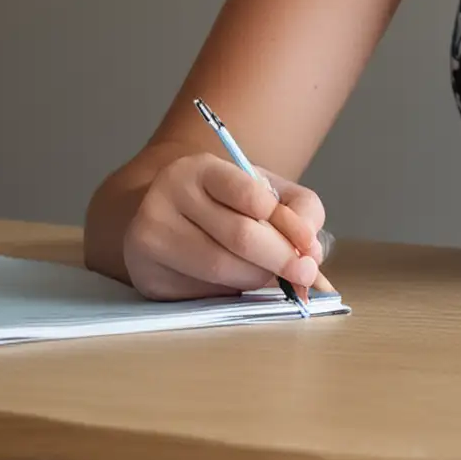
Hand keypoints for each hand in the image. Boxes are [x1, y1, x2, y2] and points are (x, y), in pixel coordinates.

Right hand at [122, 152, 326, 300]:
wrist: (164, 216)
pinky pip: (202, 292)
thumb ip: (299, 210)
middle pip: (240, 236)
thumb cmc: (224, 203)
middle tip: (306, 274)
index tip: (311, 246)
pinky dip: (230, 292)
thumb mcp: (265, 191)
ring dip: (258, 278)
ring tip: (269, 275)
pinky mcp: (147, 275)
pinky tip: (235, 281)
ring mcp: (151, 236)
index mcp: (201, 168)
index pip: (249, 193)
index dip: (287, 224)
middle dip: (281, 259)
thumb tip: (313, 252)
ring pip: (221, 268)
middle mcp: (169, 195)